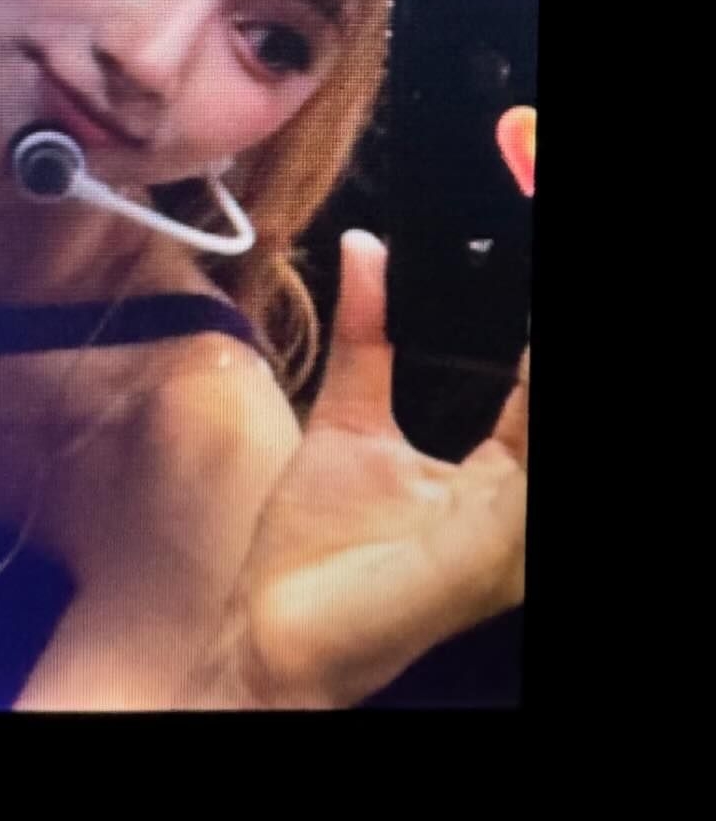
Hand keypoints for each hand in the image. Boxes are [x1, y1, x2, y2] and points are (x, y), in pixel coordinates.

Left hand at [223, 117, 533, 708]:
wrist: (270, 635)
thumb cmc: (314, 550)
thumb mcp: (348, 417)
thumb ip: (370, 337)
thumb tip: (367, 247)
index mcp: (506, 479)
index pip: (546, 386)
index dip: (540, 332)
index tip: (540, 205)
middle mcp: (523, 506)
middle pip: (554, 395)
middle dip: (551, 336)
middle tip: (543, 188)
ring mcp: (517, 532)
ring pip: (551, 425)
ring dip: (547, 368)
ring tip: (541, 242)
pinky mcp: (495, 550)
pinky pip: (531, 467)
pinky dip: (538, 399)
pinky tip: (535, 354)